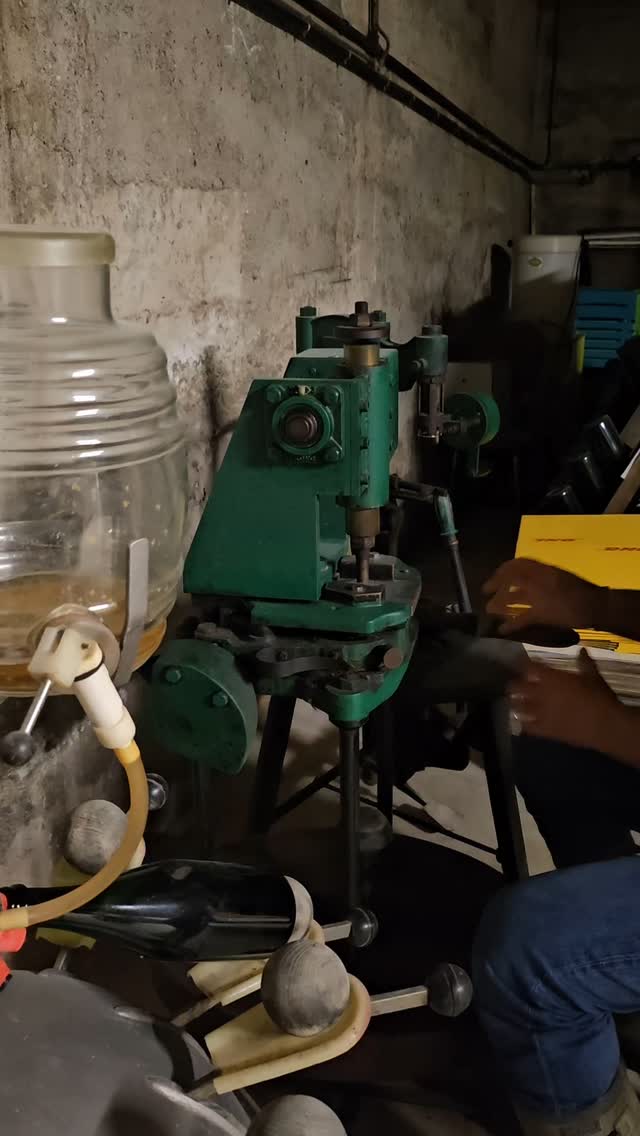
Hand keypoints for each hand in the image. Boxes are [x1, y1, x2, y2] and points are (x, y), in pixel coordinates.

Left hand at [483, 558, 601, 634]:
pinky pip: (521, 619)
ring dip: (498, 604)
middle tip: (486, 591)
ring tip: (490, 609)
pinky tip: (502, 629)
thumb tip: (530, 578)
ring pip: (511, 598)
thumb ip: (544, 575)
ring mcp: (539, 596)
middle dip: (495, 584)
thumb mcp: (561, 575)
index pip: (519, 563)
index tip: (496, 575)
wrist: (595, 605)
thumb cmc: (582, 590)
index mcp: (545, 569)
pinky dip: (510, 624)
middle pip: (510, 578)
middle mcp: (539, 579)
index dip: (504, 569)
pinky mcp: (541, 614)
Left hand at [509, 651, 623, 752]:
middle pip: (517, 686)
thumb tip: (582, 649)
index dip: (525, 664)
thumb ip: (585, 662)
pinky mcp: (545, 730)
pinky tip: (523, 723)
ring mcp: (541, 712)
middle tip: (516, 684)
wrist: (605, 725)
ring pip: (518, 707)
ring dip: (516, 704)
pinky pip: (527, 727)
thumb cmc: (600, 697)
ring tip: (516, 703)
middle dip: (515, 684)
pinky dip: (523, 724)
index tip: (525, 663)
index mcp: (551, 678)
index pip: (530, 667)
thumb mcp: (593, 676)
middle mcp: (541, 693)